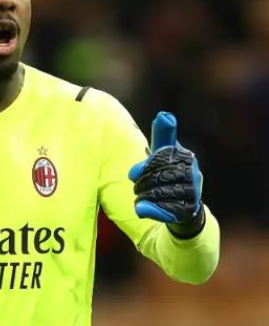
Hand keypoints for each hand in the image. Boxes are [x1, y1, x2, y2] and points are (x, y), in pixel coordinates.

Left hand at [128, 111, 203, 230]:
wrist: (185, 207)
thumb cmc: (172, 174)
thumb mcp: (166, 154)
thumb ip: (163, 136)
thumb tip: (164, 115)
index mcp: (187, 157)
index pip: (161, 157)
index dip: (144, 166)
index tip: (133, 174)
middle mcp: (193, 174)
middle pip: (158, 176)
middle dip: (142, 183)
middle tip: (137, 187)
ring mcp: (192, 193)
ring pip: (159, 193)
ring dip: (144, 196)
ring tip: (142, 197)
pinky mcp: (187, 210)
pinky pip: (165, 210)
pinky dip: (151, 209)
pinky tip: (141, 209)